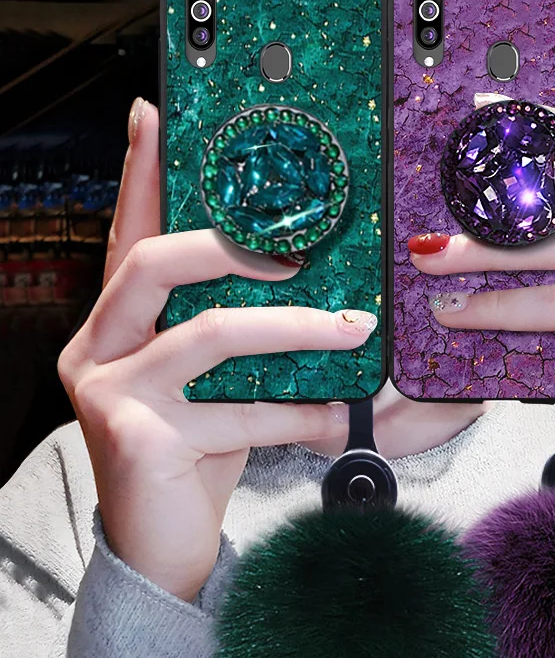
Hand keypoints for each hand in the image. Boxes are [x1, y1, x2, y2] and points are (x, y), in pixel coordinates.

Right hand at [58, 99, 374, 600]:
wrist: (162, 543)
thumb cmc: (195, 449)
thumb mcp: (212, 380)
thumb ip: (231, 329)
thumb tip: (305, 279)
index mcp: (115, 324)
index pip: (128, 235)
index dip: (139, 173)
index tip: (153, 114)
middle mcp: (98, 349)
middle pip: (155, 263)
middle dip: (234, 247)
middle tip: (302, 256)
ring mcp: (110, 394)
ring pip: (212, 334)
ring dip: (296, 328)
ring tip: (353, 329)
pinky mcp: (138, 440)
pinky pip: (239, 409)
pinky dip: (299, 410)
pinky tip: (336, 414)